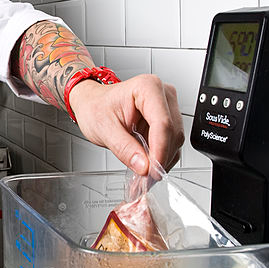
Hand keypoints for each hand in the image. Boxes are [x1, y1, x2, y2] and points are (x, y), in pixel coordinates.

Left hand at [68, 73, 183, 174]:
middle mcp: (163, 95)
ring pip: (175, 140)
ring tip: (143, 175)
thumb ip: (125, 148)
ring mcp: (168, 107)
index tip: (151, 171)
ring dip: (162, 160)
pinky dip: (161, 158)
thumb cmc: (96, 107)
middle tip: (145, 179)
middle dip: (160, 159)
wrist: (93, 103)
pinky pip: (171, 143)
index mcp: (147, 88)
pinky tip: (147, 166)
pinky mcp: (168, 120)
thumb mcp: (104, 129)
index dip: (160, 151)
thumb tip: (144, 166)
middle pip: (172, 133)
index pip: (163, 124)